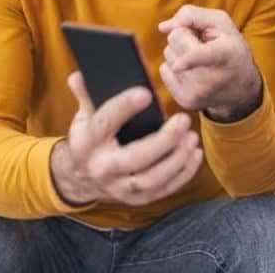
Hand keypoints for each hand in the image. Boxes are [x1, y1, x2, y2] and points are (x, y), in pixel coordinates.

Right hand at [50, 72, 202, 205]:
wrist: (81, 177)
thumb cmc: (90, 137)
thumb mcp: (83, 116)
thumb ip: (86, 95)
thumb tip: (79, 76)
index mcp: (87, 142)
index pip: (105, 123)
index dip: (125, 107)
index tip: (146, 93)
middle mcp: (102, 168)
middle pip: (134, 159)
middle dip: (163, 141)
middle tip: (183, 120)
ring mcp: (119, 187)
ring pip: (151, 179)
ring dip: (176, 160)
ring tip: (191, 138)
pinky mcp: (136, 199)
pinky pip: (163, 190)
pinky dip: (183, 174)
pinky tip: (194, 154)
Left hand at [158, 5, 261, 121]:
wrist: (241, 87)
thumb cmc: (230, 48)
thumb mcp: (221, 23)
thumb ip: (192, 15)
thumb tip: (163, 27)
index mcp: (226, 54)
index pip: (202, 55)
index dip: (189, 59)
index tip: (178, 66)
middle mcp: (211, 77)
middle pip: (175, 40)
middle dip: (185, 36)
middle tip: (203, 45)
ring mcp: (197, 92)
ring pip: (168, 54)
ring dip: (180, 52)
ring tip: (200, 59)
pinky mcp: (186, 101)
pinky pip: (164, 70)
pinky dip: (175, 67)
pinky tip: (193, 71)